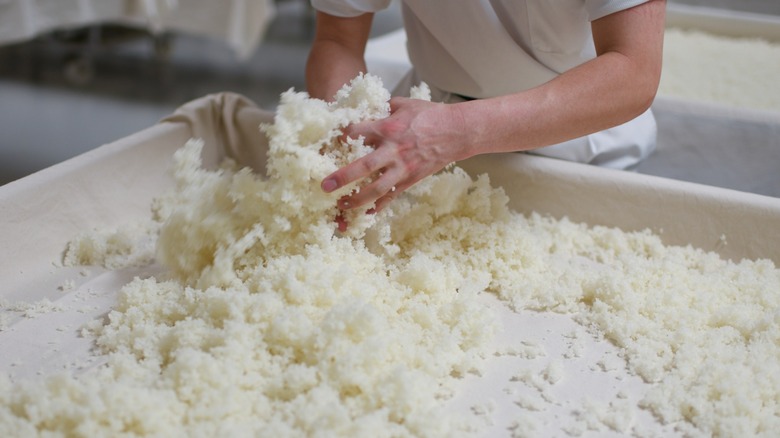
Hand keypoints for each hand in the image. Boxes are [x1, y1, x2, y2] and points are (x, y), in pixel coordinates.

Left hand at [321, 97, 468, 211]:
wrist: (456, 132)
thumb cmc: (430, 114)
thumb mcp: (404, 104)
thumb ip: (382, 108)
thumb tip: (365, 109)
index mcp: (388, 128)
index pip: (356, 132)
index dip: (340, 136)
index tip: (329, 142)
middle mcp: (393, 150)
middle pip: (363, 166)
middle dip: (342, 178)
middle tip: (324, 186)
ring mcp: (403, 167)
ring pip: (377, 188)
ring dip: (357, 199)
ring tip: (341, 205)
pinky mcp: (411, 179)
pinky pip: (392, 196)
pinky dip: (379, 206)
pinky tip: (366, 213)